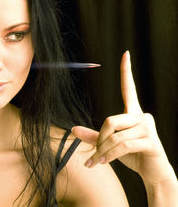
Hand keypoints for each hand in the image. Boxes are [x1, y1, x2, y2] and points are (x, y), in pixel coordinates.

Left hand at [72, 51, 172, 184]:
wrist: (153, 173)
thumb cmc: (133, 155)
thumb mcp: (110, 145)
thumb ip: (94, 136)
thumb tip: (73, 129)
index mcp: (133, 113)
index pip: (128, 89)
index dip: (126, 72)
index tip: (125, 53)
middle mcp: (142, 117)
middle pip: (110, 120)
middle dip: (99, 139)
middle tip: (95, 154)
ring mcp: (148, 128)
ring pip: (115, 136)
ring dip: (102, 151)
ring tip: (97, 161)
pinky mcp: (151, 141)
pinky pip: (123, 145)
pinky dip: (110, 155)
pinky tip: (105, 162)